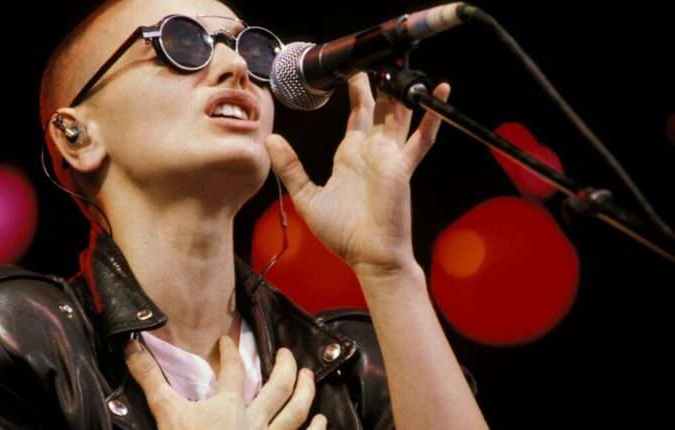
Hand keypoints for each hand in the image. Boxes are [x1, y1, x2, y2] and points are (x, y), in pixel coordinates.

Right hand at [125, 336, 326, 429]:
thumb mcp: (166, 414)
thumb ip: (151, 380)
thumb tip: (131, 345)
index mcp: (228, 405)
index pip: (233, 370)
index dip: (230, 352)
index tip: (228, 340)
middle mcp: (254, 420)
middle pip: (277, 388)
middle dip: (285, 367)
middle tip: (288, 354)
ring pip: (295, 413)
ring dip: (305, 393)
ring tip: (309, 377)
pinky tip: (321, 422)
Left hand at [265, 72, 449, 277]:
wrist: (369, 256)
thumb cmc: (342, 233)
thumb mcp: (306, 197)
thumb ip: (290, 167)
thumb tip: (271, 140)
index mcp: (351, 156)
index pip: (356, 116)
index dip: (356, 94)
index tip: (351, 72)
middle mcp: (372, 152)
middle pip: (379, 109)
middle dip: (379, 84)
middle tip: (376, 58)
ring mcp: (389, 157)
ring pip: (400, 116)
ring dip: (402, 92)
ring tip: (403, 64)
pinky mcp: (402, 166)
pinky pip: (421, 138)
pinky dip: (432, 117)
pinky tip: (439, 92)